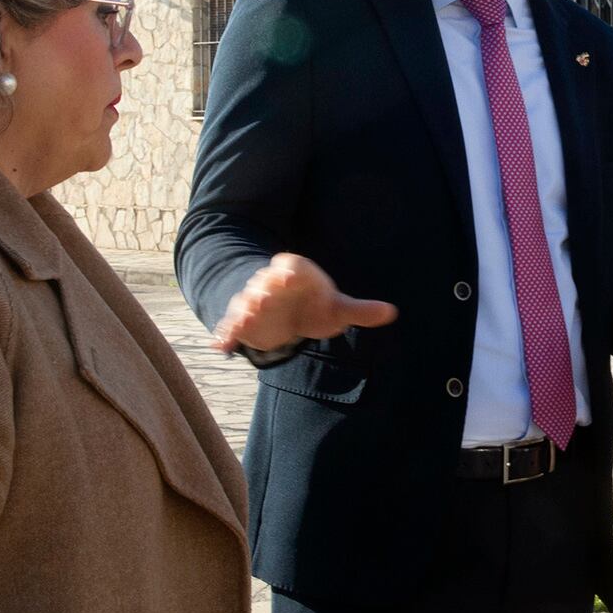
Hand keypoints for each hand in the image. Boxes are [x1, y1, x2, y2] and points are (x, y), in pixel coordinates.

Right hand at [212, 253, 397, 354]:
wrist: (282, 307)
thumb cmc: (314, 304)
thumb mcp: (336, 308)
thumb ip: (360, 310)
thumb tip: (391, 312)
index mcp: (295, 273)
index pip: (291, 266)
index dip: (288, 271)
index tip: (287, 277)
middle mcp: (270, 283)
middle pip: (263, 283)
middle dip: (262, 291)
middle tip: (262, 299)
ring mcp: (253, 301)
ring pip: (244, 302)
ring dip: (242, 311)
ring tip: (242, 321)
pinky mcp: (241, 321)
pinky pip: (230, 325)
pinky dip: (225, 334)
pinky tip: (220, 346)